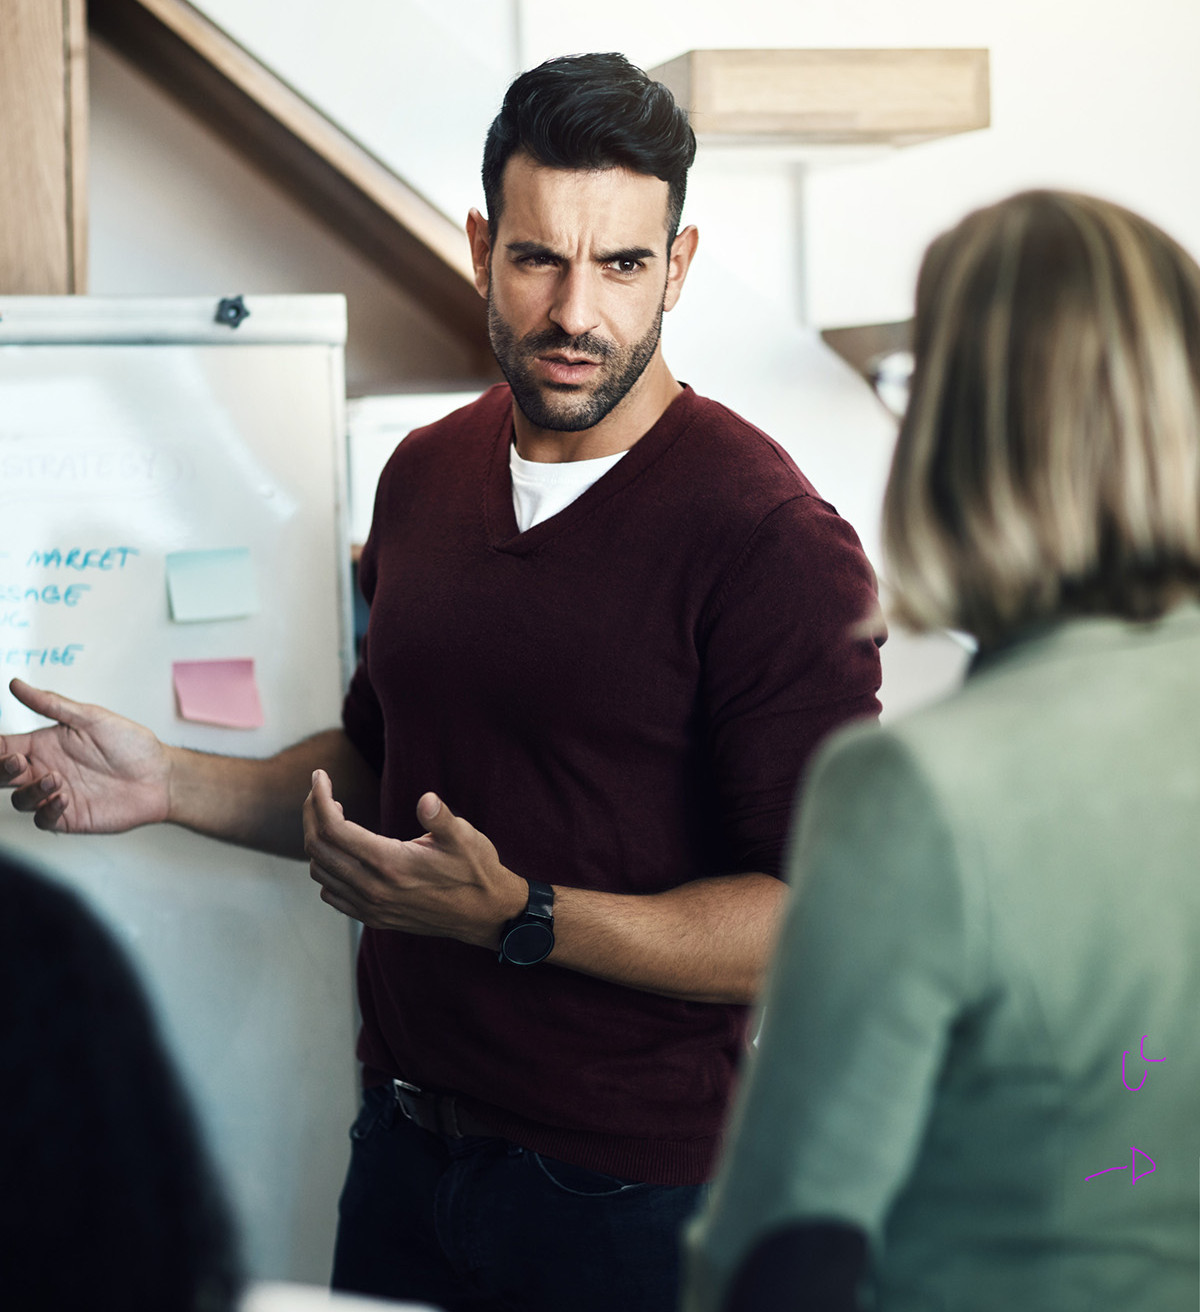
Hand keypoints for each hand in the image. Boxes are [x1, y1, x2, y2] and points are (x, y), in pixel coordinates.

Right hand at [0, 679, 170, 833]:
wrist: (160, 777)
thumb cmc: (130, 745)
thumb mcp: (91, 718)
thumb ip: (52, 704)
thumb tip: (16, 684)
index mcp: (44, 744)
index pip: (3, 747)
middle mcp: (45, 769)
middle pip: (3, 775)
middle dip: (1, 770)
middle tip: (16, 762)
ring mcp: (56, 794)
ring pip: (20, 799)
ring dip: (30, 790)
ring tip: (55, 779)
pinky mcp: (69, 816)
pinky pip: (43, 819)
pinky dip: (47, 810)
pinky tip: (64, 798)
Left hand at [303, 771, 526, 944]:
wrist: (485, 914)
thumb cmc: (476, 870)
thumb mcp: (465, 837)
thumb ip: (441, 818)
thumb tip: (426, 800)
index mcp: (390, 864)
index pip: (334, 828)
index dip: (320, 798)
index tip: (320, 775)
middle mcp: (373, 888)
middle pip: (318, 848)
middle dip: (311, 814)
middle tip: (319, 790)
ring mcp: (371, 906)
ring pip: (320, 871)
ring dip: (317, 841)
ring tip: (332, 816)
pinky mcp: (374, 918)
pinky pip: (332, 893)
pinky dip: (326, 869)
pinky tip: (342, 852)